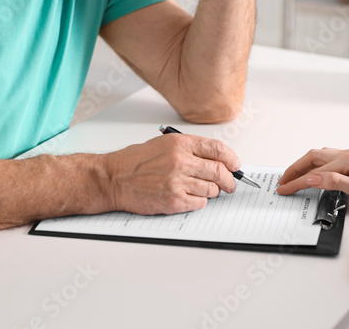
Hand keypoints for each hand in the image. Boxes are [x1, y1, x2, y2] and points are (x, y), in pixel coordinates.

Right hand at [105, 134, 240, 214]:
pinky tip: (189, 198)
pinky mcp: (173, 200)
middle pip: (219, 171)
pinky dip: (199, 202)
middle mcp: (181, 161)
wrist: (113, 178)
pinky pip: (199, 203)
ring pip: (211, 189)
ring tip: (202, 190)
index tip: (235, 165)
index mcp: (180, 144)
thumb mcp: (163, 144)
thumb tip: (215, 159)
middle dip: (229, 180)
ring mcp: (177, 182)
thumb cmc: (135, 162)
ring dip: (212, 192)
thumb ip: (189, 150)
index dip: (231, 159)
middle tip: (230, 184)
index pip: (218, 149)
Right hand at [276, 148, 348, 209]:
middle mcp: (347, 154)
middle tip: (282, 181)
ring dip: (303, 165)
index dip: (296, 182)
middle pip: (311, 157)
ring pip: (319, 156)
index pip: (314, 173)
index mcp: (346, 160)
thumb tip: (311, 178)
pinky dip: (314, 164)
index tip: (283, 189)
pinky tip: (313, 171)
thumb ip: (334, 182)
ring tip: (293, 176)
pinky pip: (327, 158)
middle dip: (294, 169)